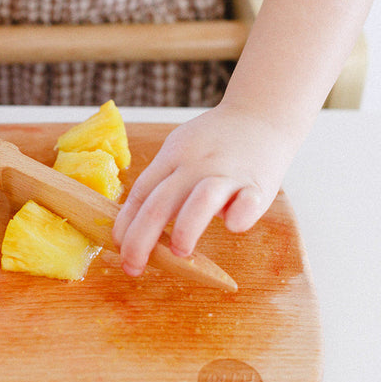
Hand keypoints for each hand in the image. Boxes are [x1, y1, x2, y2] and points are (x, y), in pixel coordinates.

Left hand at [112, 103, 299, 276]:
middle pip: (161, 202)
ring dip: (185, 228)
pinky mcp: (258, 184)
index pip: (142, 193)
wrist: (262, 114)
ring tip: (179, 251)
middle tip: (133, 267)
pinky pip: (248, 203)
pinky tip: (232, 227)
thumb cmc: (215, 142)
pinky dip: (240, 216)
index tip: (118, 247)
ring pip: (201, 199)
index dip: (126, 223)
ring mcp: (227, 174)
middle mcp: (196, 165)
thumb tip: (134, 222)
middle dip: (141, 239)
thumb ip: (162, 182)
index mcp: (172, 158)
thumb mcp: (180, 150)